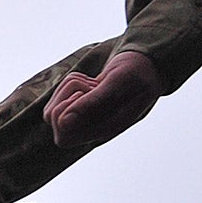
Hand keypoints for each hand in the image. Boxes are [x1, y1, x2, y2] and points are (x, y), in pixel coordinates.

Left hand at [44, 50, 163, 148]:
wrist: (148, 64)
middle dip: (64, 97)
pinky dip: (70, 84)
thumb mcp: (117, 82)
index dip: (65, 115)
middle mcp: (91, 127)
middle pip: (53, 121)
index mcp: (103, 130)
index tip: (85, 94)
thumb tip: (64, 122)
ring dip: (68, 88)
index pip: (63, 138)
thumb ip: (93, 102)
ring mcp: (85, 117)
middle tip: (89, 86)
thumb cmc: (138, 73)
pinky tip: (91, 81)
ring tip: (93, 82)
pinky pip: (59, 97)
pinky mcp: (82, 105)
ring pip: (54, 108)